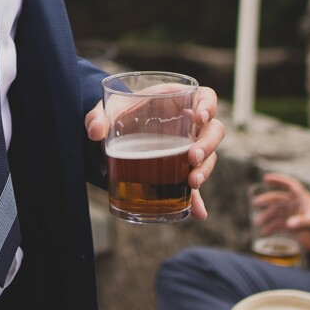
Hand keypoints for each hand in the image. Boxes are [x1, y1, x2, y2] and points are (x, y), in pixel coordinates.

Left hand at [84, 86, 224, 219]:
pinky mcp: (180, 172)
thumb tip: (95, 131)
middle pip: (214, 131)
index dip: (209, 105)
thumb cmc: (117, 115)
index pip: (206, 97)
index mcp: (176, 102)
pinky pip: (194, 187)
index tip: (200, 117)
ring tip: (192, 183)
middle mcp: (188, 126)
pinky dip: (196, 201)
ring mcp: (187, 150)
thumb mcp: (106, 111)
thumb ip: (97, 116)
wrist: (113, 137)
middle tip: (192, 158)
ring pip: (208, 158)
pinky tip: (197, 213)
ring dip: (205, 171)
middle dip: (208, 145)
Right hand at [252, 173, 309, 255]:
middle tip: (255, 203)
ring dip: (266, 216)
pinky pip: (277, 224)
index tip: (265, 178)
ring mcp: (292, 215)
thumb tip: (289, 224)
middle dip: (266, 200)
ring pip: (276, 212)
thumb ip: (302, 222)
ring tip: (257, 222)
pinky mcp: (291, 226)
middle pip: (278, 199)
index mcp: (303, 198)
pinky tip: (264, 232)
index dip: (278, 180)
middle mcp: (296, 205)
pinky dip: (270, 228)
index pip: (290, 185)